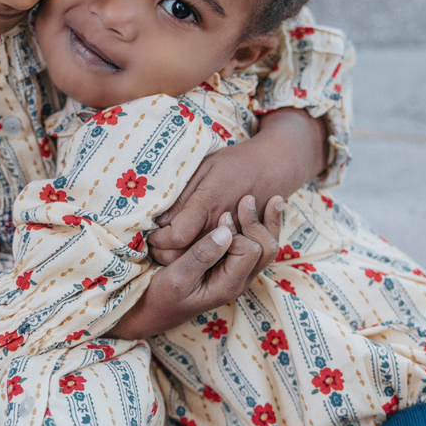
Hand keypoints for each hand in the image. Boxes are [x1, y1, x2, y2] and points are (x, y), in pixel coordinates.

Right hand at [111, 195, 282, 338]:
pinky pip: (254, 247)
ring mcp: (237, 274)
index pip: (248, 250)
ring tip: (271, 200)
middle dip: (259, 223)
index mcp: (228, 285)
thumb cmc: (161, 296)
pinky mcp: (230, 267)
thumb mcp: (176, 277)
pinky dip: (259, 229)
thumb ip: (201, 255)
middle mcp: (239, 280)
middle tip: (246, 198)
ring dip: (265, 224)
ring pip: (265, 248)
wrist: (152, 312)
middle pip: (266, 249)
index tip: (221, 216)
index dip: (236, 231)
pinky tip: (263, 211)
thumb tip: (226, 230)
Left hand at [149, 108, 326, 263]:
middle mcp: (222, 225)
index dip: (158, 239)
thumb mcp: (202, 169)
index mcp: (209, 204)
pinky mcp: (242, 242)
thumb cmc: (234, 163)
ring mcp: (234, 236)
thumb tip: (161, 221)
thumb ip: (182, 196)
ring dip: (179, 259)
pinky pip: (216, 260)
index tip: (152, 233)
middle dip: (164, 253)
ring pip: (199, 262)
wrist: (274, 166)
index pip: (175, 236)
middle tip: (154, 244)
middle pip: (185, 255)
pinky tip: (187, 248)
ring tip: (166, 248)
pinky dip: (199, 258)